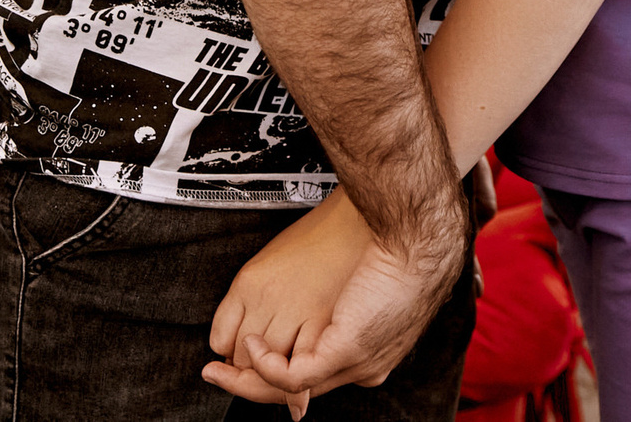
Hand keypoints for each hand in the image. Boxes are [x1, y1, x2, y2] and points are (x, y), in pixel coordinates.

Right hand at [203, 191, 467, 403]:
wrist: (414, 237)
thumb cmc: (392, 251)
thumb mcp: (369, 288)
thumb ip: (341, 315)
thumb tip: (315, 325)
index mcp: (368, 358)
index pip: (310, 382)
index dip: (276, 382)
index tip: (244, 370)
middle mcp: (358, 368)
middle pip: (292, 392)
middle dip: (250, 386)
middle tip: (216, 374)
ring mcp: (351, 362)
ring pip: (284, 390)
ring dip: (248, 379)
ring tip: (223, 363)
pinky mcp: (343, 350)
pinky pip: (290, 379)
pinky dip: (263, 368)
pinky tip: (250, 349)